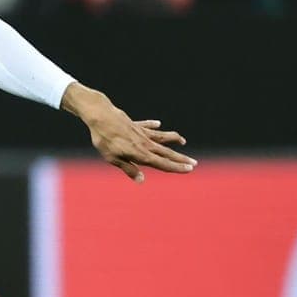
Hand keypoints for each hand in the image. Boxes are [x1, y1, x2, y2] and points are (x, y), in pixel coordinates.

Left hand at [63, 85, 195, 181]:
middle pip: (166, 152)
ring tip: (182, 141)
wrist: (101, 116)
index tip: (190, 169)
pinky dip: (153, 125)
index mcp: (141, 154)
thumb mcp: (113, 159)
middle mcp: (145, 143)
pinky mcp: (135, 125)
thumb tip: (141, 180)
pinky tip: (158, 124)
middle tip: (194, 163)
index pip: (162, 163)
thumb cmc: (105, 140)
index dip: (176, 167)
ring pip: (161, 137)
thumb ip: (128, 169)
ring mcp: (141, 133)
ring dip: (172, 139)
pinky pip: (146, 126)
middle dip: (180, 158)